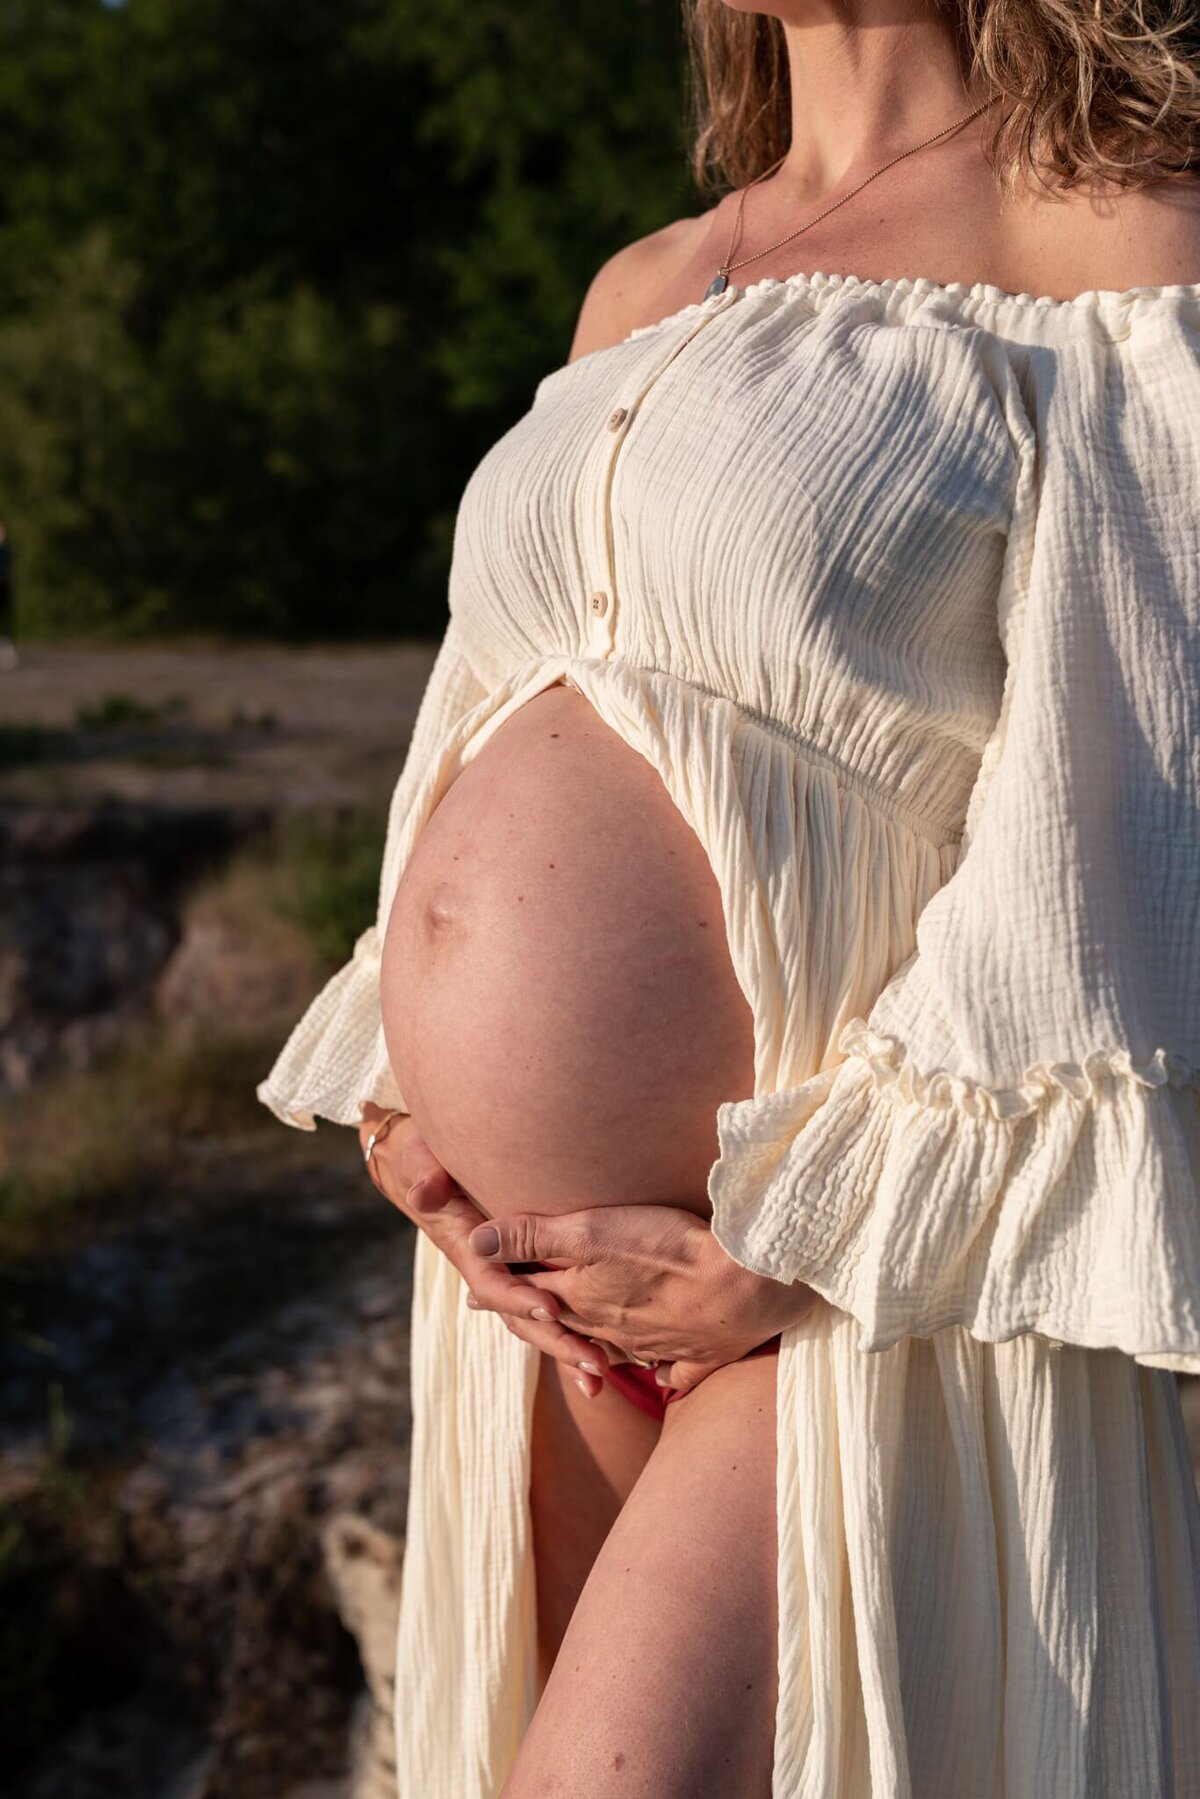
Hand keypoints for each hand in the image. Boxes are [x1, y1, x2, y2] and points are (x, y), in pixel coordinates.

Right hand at [356, 1102, 607, 1396]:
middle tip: (594, 1365)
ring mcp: (508, 1272)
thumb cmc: (422, 1156)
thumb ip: (427, 1175)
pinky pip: (551, 1303)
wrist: (420, 1164)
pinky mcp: (526, 1266)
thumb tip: (424, 1193)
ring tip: (600, 1378)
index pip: (494, 1282)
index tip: (551, 1308)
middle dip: (557, 1341)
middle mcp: (490, 1269)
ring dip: (567, 1347)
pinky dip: (575, 1328)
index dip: (519, 1297)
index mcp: (468, 1249)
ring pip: (538, 1319)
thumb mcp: (421, 1159)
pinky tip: (608, 1351)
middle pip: (522, 1316)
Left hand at [466, 1204, 815, 1393]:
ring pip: (614, 1351)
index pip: (530, 1300)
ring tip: (580, 1350)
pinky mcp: (700, 1352)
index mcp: (582, 1304)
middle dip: (543, 1323)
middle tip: (521, 1321)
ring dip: (592, 1349)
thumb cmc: (668, 1250)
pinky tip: (657, 1372)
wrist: (746, 1285)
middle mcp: (612, 1332)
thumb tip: (474, 1245)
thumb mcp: (591, 1233)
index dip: (501, 1294)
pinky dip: (658, 1371)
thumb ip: (532, 1237)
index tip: (474, 1296)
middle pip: (568, 1328)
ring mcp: (657, 1347)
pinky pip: (671, 1370)